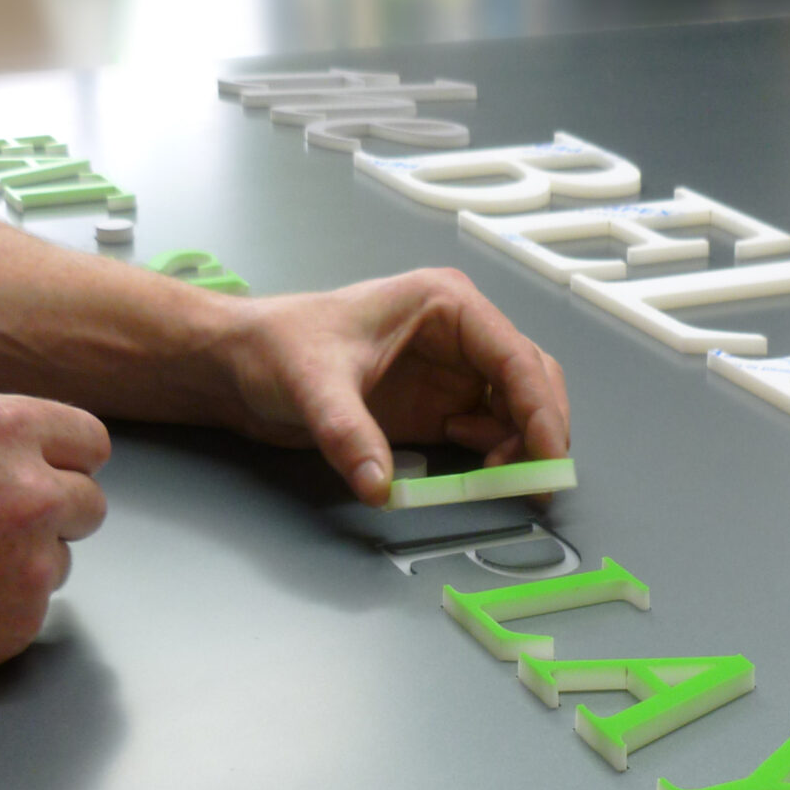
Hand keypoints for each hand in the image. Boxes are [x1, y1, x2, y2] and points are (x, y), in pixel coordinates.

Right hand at [0, 394, 109, 711]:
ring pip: (61, 558)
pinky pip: (33, 608)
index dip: (68, 459)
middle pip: (90, 502)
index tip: (55, 474)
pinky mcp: (21, 622)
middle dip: (53, 514)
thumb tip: (5, 453)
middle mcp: (30, 490)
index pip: (89, 440)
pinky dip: (0, 608)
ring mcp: (32, 561)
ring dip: (24, 563)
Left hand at [218, 270, 570, 504]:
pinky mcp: (439, 405)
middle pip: (531, 379)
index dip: (541, 408)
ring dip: (521, 446)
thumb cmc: (275, 347)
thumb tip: (379, 486)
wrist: (240, 363)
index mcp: (444, 303)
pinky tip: (471, 470)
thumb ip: (348, 434)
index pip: (515, 355)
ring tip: (496, 479)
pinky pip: (488, 432)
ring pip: (518, 408)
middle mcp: (459, 333)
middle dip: (541, 429)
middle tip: (535, 481)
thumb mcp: (312, 385)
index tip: (549, 455)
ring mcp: (452, 370)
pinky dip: (495, 456)